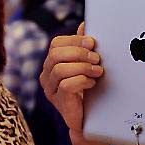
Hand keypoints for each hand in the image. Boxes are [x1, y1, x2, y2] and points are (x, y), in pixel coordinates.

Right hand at [40, 23, 103, 142]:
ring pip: (60, 69)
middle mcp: (46, 75)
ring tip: (98, 72)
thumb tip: (85, 24)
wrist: (88, 120)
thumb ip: (83, 47)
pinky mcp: (58, 101)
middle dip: (79, 53)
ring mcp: (50, 89)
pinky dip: (82, 81)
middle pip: (56, 54)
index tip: (93, 43)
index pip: (56, 43)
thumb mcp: (86, 65)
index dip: (74, 40)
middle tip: (97, 58)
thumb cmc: (87, 90)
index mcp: (51, 63)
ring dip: (83, 67)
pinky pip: (66, 85)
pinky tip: (92, 84)